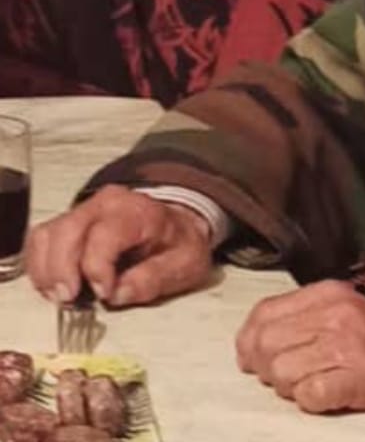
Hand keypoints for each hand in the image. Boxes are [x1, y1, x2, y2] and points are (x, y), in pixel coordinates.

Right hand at [25, 185, 212, 306]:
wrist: (175, 223)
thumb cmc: (177, 244)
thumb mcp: (185, 263)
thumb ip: (155, 278)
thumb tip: (119, 294)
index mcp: (139, 212)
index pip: (104, 235)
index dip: (97, 269)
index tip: (104, 293)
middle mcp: (107, 204)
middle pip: (68, 231)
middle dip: (62, 270)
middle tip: (69, 300)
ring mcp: (85, 210)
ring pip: (48, 234)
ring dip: (47, 270)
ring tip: (61, 296)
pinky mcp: (69, 221)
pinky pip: (41, 239)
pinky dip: (40, 265)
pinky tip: (54, 286)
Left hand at [235, 279, 364, 425]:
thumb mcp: (343, 311)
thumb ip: (302, 317)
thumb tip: (251, 342)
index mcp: (328, 293)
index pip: (265, 311)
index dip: (248, 339)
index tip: (250, 357)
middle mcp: (335, 314)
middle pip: (266, 343)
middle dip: (264, 367)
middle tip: (280, 378)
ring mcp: (345, 346)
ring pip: (281, 371)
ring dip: (287, 388)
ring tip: (308, 387)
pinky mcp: (355, 378)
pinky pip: (307, 395)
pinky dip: (309, 403)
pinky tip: (324, 398)